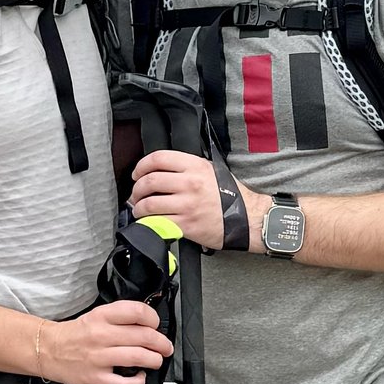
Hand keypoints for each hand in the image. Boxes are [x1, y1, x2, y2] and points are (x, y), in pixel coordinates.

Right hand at [38, 298, 171, 383]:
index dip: (153, 318)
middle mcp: (101, 335)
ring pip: (138, 357)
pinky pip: (124, 383)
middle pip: (143, 335)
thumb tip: (148, 325)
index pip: (136, 312)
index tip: (155, 325)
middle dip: (161, 343)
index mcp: (102, 317)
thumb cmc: (76, 335)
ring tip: (155, 360)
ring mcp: (98, 358)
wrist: (49, 350)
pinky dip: (138, 382)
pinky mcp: (96, 378)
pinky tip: (139, 377)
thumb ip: (120, 318)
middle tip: (164, 347)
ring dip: (154, 360)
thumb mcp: (96, 315)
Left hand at [130, 150, 267, 254]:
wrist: (248, 218)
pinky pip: (158, 222)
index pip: (158, 158)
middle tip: (136, 194)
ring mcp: (187, 204)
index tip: (137, 174)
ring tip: (139, 209)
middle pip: (150, 181)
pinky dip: (148, 222)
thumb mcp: (212, 170)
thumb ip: (187, 167)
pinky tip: (149, 221)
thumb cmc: (231, 196)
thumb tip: (162, 170)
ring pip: (149, 203)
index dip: (141, 166)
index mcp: (195, 166)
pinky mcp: (186, 224)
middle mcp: (190, 183)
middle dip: (137, 189)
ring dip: (138, 207)